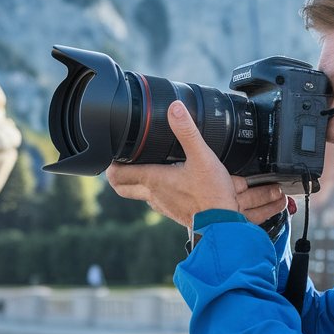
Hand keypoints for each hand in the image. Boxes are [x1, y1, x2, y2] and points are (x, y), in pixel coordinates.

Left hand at [106, 102, 286, 226]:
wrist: (222, 225)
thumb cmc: (211, 195)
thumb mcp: (202, 156)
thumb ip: (187, 131)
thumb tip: (175, 108)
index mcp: (153, 179)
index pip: (117, 175)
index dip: (111, 163)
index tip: (115, 152)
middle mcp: (153, 195)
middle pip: (122, 187)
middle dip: (118, 174)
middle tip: (123, 160)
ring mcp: (162, 206)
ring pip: (139, 194)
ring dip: (137, 182)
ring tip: (146, 167)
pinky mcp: (174, 212)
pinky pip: (158, 201)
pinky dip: (156, 191)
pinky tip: (170, 183)